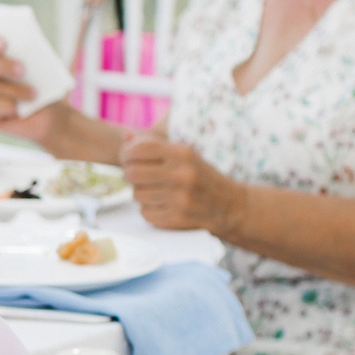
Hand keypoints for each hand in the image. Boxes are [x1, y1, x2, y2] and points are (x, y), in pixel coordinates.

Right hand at [0, 36, 63, 147]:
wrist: (49, 114)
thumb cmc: (43, 85)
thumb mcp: (42, 67)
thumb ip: (33, 55)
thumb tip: (34, 49)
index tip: (4, 44)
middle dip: (1, 66)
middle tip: (23, 70)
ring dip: (14, 90)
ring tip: (34, 94)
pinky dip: (7, 107)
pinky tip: (18, 109)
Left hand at [122, 132, 246, 234]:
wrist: (229, 206)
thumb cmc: (201, 176)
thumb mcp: (185, 154)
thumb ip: (155, 144)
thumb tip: (125, 136)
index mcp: (184, 153)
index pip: (139, 149)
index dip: (127, 153)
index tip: (128, 157)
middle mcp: (182, 175)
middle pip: (132, 173)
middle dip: (130, 173)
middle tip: (137, 175)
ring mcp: (180, 198)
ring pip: (136, 194)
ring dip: (141, 193)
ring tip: (154, 190)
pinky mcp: (177, 218)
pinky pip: (145, 212)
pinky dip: (149, 209)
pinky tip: (162, 204)